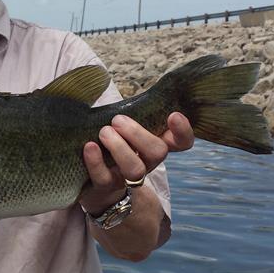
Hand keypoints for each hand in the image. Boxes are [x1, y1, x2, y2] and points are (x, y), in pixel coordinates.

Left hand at [79, 111, 193, 216]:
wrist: (93, 182)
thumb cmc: (111, 144)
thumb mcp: (125, 128)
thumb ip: (130, 113)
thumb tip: (112, 85)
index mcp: (154, 145)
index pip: (181, 142)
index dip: (183, 131)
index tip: (173, 115)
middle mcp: (146, 163)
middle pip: (158, 152)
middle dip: (138, 134)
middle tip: (117, 120)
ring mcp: (127, 178)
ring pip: (134, 169)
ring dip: (119, 147)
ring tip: (104, 132)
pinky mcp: (106, 187)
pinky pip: (104, 178)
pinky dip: (96, 161)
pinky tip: (90, 146)